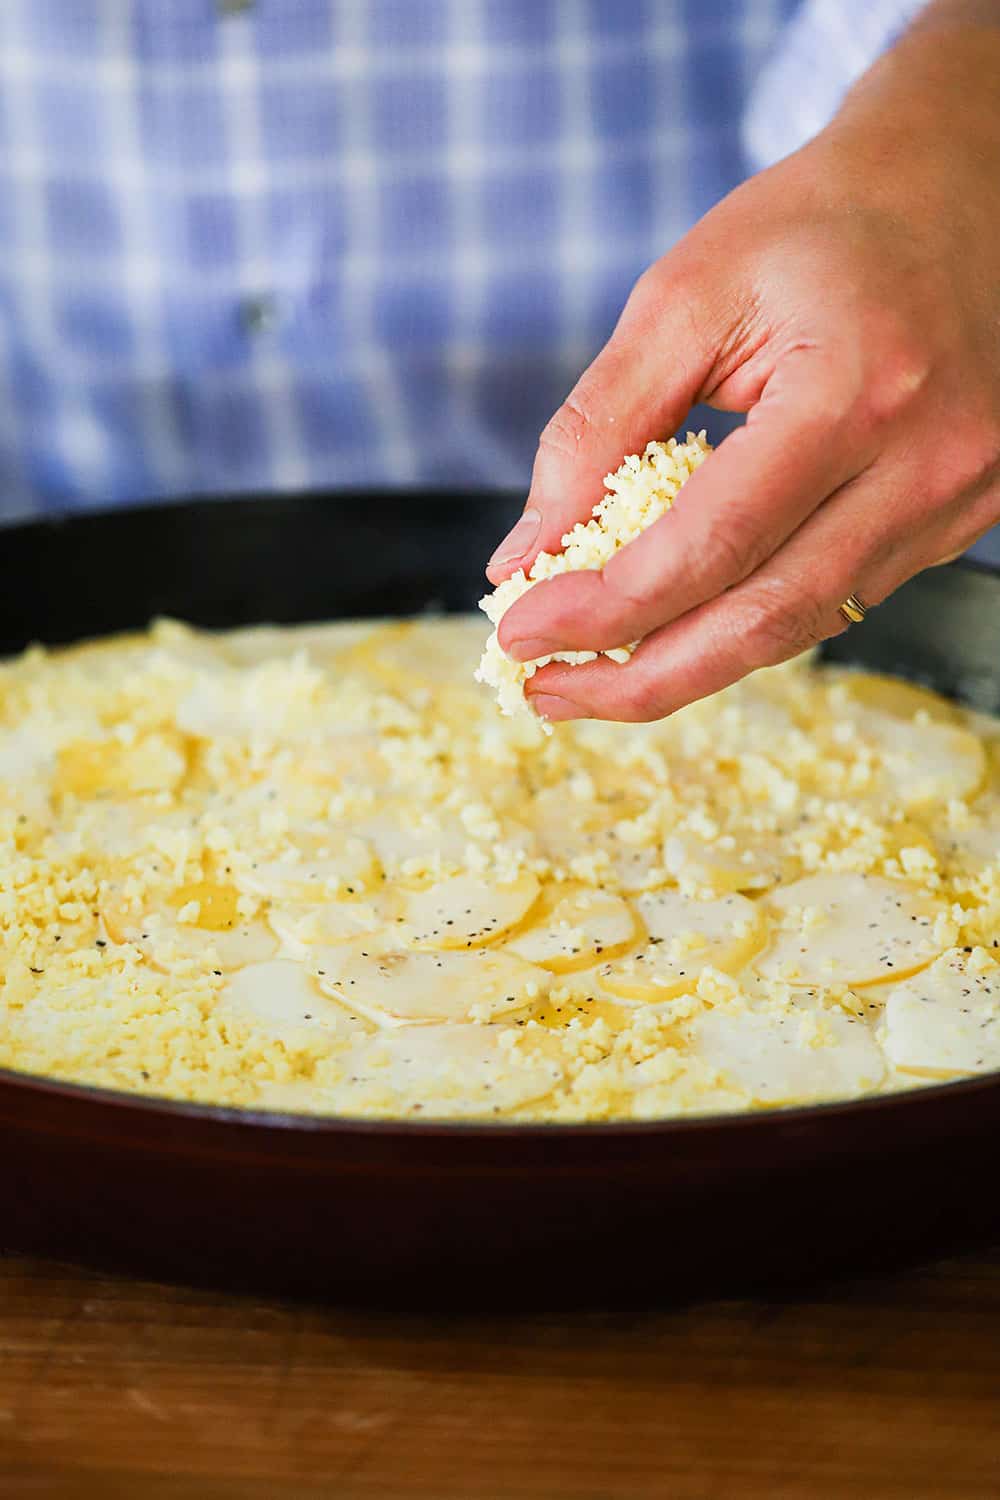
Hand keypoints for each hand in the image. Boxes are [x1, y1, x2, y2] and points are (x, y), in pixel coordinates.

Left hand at [486, 21, 999, 721]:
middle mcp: (923, 464)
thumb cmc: (814, 227)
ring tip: (594, 673)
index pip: (711, 548)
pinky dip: (748, 623)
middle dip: (639, 679)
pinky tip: (682, 622)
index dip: (604, 610)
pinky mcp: (960, 515)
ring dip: (689, 665)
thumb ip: (598, 426)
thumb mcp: (684, 296)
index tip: (519, 630)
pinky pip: (837, 598)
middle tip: (546, 692)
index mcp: (855, 394)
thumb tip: (525, 554)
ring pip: (802, 626)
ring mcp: (957, 500)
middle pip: (763, 623)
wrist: (959, 187)